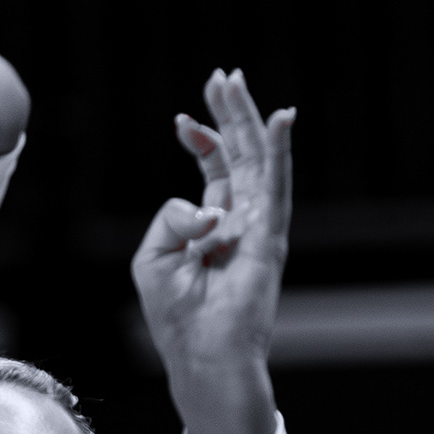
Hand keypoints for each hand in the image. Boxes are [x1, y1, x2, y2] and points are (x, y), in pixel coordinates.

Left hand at [132, 69, 292, 433]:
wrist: (203, 357)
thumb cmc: (176, 318)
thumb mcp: (152, 258)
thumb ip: (168, 218)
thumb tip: (203, 206)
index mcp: (211, 226)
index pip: (214, 169)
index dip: (201, 138)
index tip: (183, 120)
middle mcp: (239, 221)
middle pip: (239, 155)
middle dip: (229, 114)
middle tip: (221, 77)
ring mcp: (258, 228)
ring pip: (258, 161)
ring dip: (249, 120)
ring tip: (236, 82)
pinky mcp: (270, 239)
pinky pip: (277, 186)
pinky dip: (279, 152)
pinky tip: (281, 119)